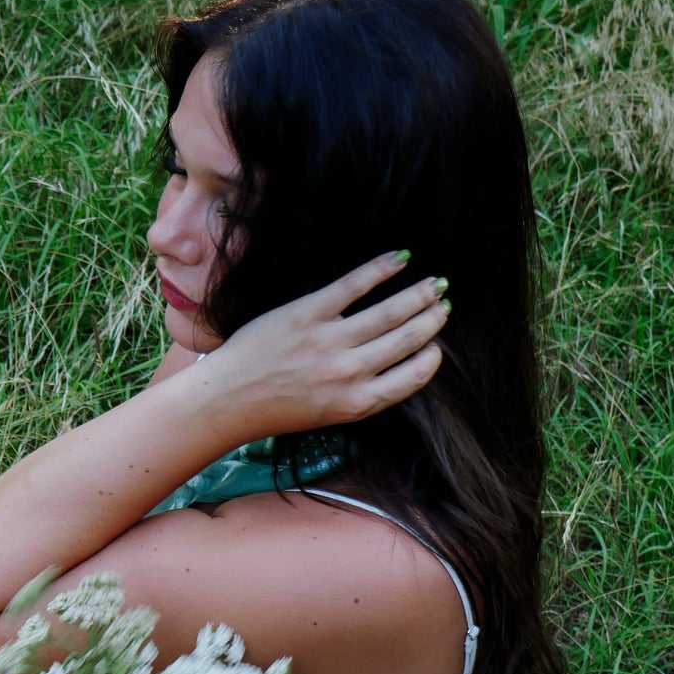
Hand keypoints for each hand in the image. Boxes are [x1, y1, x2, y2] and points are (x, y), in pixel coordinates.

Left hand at [193, 252, 448, 438]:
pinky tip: (401, 259)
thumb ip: (360, 393)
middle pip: (406, 338)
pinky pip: (354, 285)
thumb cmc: (276, 409)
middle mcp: (349, 373)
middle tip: (444, 304)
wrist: (230, 399)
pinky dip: (382, 269)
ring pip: (389, 311)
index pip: (413, 377)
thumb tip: (390, 365)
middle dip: (432, 319)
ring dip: (418, 295)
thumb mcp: (327, 414)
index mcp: (357, 403)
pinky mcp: (307, 314)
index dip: (431, 358)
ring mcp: (329, 341)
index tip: (437, 346)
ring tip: (433, 284)